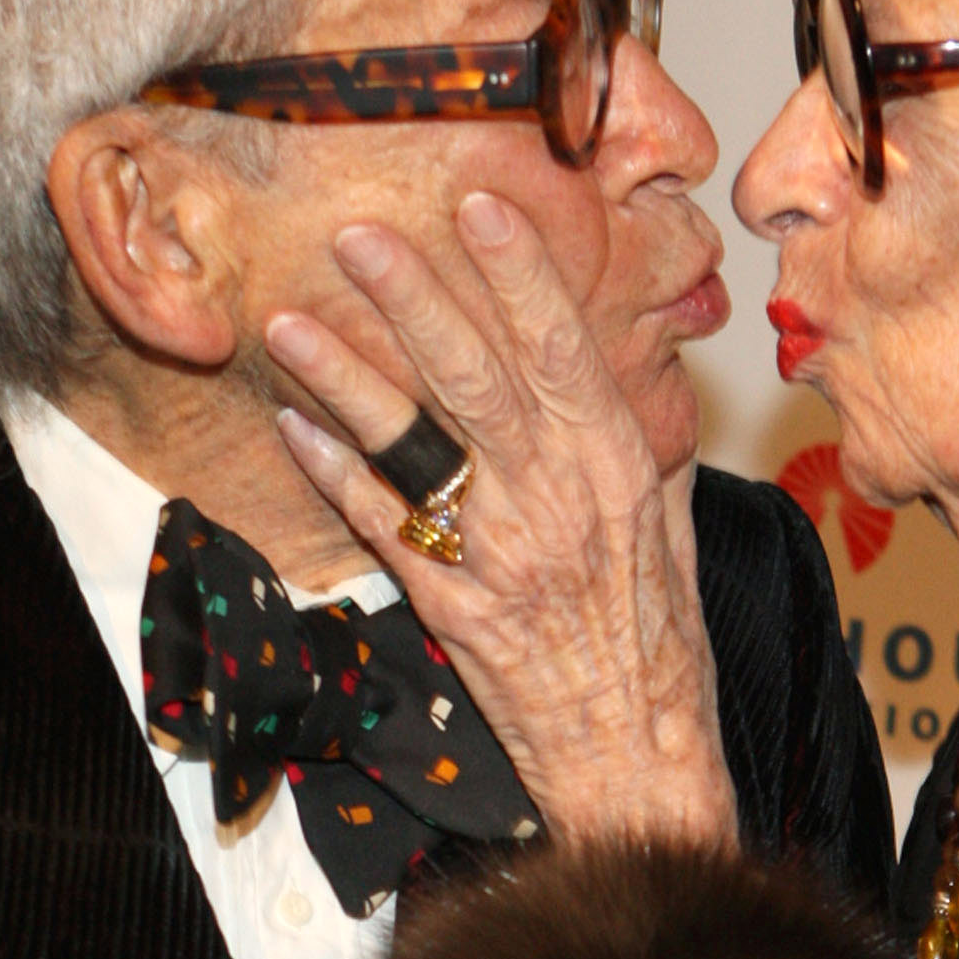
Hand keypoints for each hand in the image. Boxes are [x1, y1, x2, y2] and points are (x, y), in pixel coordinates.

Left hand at [265, 195, 736, 851]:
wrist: (640, 758)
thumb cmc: (662, 645)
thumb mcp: (670, 528)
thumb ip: (641, 445)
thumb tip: (627, 368)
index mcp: (617, 468)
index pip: (564, 348)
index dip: (518, 271)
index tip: (478, 201)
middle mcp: (556, 503)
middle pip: (475, 380)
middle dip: (412, 300)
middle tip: (356, 234)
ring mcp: (499, 557)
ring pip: (412, 447)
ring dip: (344, 380)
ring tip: (287, 321)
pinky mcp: (453, 610)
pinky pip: (383, 528)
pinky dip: (336, 475)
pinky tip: (294, 427)